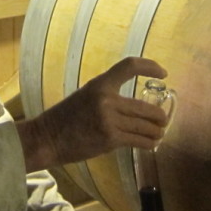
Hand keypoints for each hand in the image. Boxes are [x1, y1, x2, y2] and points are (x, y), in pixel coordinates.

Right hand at [16, 56, 169, 170]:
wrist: (47, 138)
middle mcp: (106, 99)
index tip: (163, 74)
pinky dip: (149, 144)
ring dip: (157, 132)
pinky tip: (151, 144)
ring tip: (158, 135)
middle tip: (162, 120)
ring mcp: (109, 120)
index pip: (129, 66)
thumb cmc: (65, 118)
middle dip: (160, 116)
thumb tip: (134, 105)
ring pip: (147, 126)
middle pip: (147, 107)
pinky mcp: (110, 139)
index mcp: (99, 84)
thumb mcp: (85, 96)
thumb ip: (108, 96)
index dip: (150, 67)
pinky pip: (139, 141)